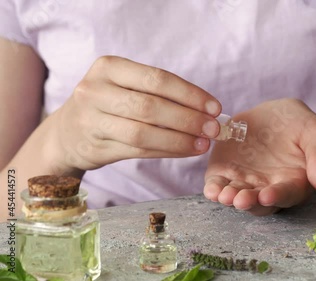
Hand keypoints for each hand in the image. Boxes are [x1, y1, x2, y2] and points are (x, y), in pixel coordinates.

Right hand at [45, 56, 220, 174]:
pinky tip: (186, 150)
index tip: (215, 107)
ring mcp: (91, 121)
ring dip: (180, 140)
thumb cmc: (107, 104)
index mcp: (108, 67)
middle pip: (151, 107)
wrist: (66, 133)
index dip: (190, 94)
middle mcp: (95, 91)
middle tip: (214, 129)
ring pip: (144, 133)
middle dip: (188, 119)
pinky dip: (167, 151)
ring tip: (203, 143)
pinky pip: (139, 151)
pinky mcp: (95, 147)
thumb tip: (206, 110)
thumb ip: (158, 93)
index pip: (157, 79)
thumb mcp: (123, 86)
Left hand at [204, 99, 315, 215]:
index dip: (276, 196)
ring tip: (224, 195)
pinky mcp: (226, 172)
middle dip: (248, 202)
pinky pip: (218, 184)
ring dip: (229, 198)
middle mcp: (268, 188)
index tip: (267, 195)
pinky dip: (213, 189)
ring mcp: (245, 182)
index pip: (286, 194)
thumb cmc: (300, 126)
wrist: (273, 114)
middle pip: (258, 203)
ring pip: (236, 197)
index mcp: (294, 183)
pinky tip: (211, 189)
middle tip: (240, 199)